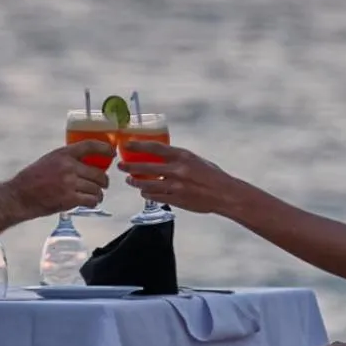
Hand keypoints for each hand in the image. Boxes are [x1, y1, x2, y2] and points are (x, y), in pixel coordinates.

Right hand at [9, 141, 112, 217]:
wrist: (19, 196)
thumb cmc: (32, 179)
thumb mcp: (49, 160)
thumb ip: (66, 160)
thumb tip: (85, 163)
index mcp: (63, 153)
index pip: (90, 145)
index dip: (105, 148)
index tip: (112, 153)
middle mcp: (68, 166)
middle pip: (98, 172)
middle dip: (104, 180)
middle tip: (103, 184)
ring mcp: (69, 183)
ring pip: (96, 188)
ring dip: (99, 193)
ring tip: (96, 196)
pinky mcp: (69, 198)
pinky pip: (91, 200)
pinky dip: (94, 202)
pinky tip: (91, 202)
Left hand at [115, 142, 239, 214]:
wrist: (225, 194)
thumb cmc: (212, 175)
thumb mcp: (195, 160)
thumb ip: (178, 159)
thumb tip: (161, 157)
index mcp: (183, 156)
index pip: (155, 147)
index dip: (138, 145)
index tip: (126, 145)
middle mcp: (177, 170)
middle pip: (146, 167)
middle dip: (130, 166)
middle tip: (121, 165)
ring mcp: (176, 186)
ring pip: (148, 185)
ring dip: (136, 183)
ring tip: (130, 180)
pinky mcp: (176, 200)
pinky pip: (156, 197)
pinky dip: (148, 194)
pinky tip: (144, 193)